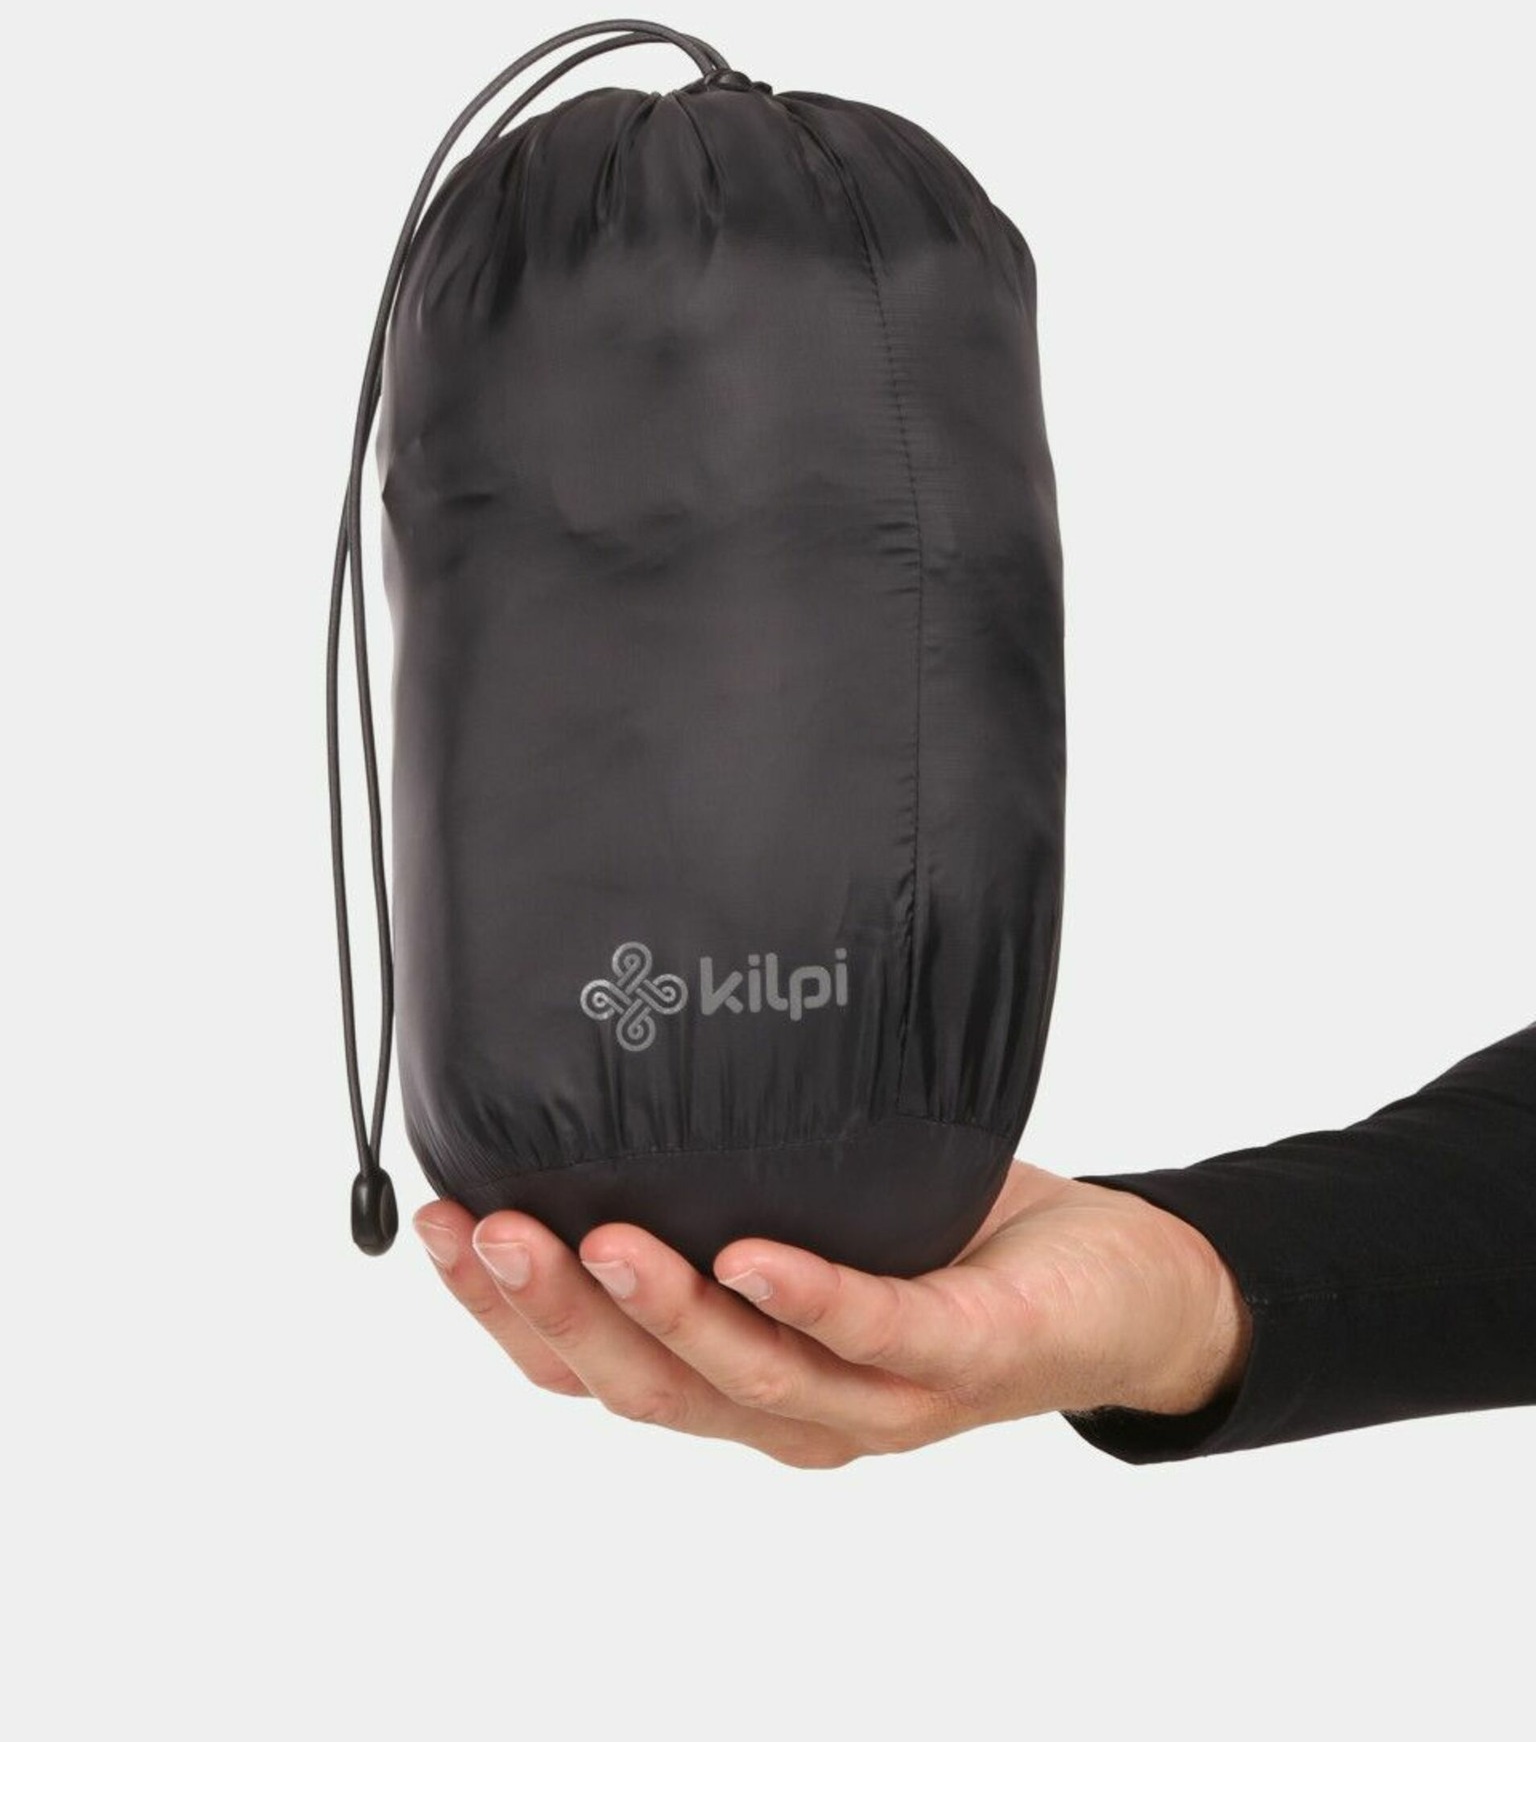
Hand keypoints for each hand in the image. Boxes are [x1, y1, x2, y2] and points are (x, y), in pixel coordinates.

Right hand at [413, 1163, 1251, 1468]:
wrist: (1119, 1289)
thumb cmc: (951, 1239)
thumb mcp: (815, 1203)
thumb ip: (727, 1174)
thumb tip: (616, 1050)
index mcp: (739, 1384)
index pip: (593, 1372)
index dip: (501, 1316)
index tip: (434, 1223)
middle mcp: (795, 1414)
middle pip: (647, 1390)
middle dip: (555, 1313)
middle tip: (484, 1230)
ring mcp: (882, 1399)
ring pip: (748, 1380)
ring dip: (663, 1312)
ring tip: (594, 1235)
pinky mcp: (969, 1357)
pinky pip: (880, 1333)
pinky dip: (812, 1300)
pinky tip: (755, 1256)